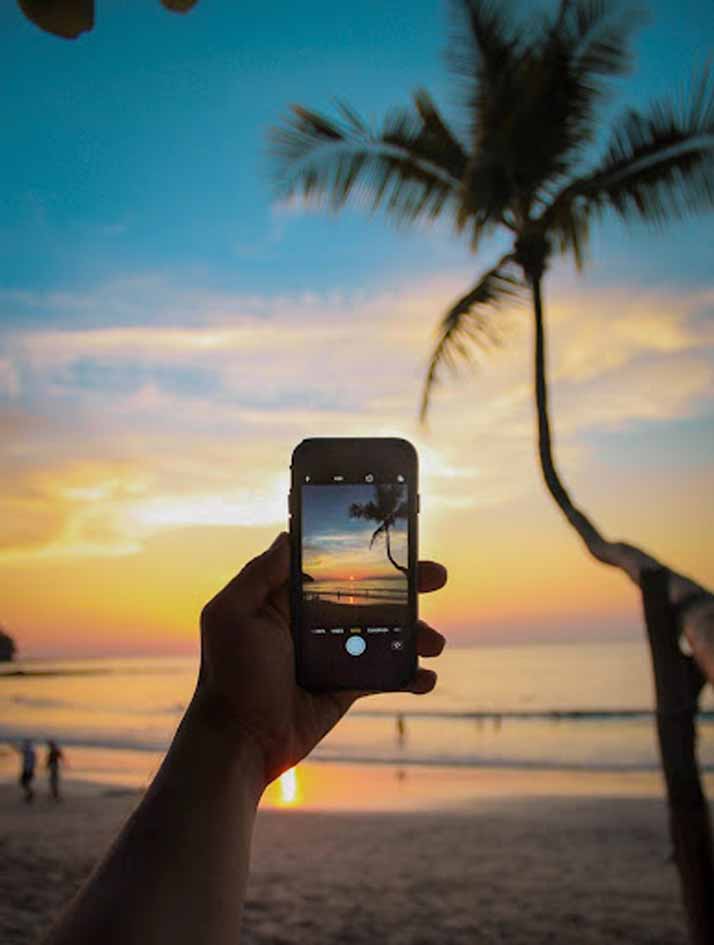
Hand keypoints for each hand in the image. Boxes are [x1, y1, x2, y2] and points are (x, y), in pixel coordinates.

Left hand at [192, 532, 446, 785]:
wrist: (239, 742)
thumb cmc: (230, 675)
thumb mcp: (232, 614)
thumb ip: (259, 574)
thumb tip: (288, 536)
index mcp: (289, 599)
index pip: (334, 566)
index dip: (366, 552)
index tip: (399, 539)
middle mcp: (315, 622)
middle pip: (370, 595)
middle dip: (407, 585)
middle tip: (436, 575)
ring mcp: (334, 655)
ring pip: (386, 633)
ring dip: (416, 633)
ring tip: (434, 641)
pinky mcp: (346, 687)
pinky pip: (386, 675)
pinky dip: (411, 676)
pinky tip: (426, 677)